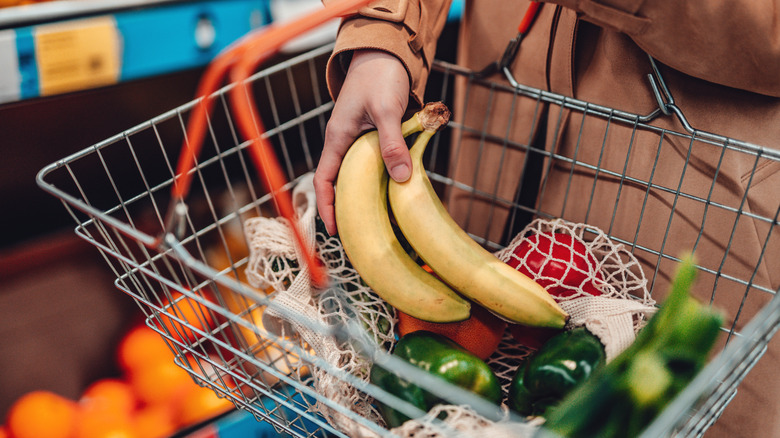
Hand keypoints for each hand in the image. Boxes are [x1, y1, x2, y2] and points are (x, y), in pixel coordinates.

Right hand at [313, 49, 410, 235]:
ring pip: (356, 174)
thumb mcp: (387, 111)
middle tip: (361, 232)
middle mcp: (343, 142)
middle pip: (338, 182)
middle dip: (346, 208)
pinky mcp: (371, 136)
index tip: (335, 229)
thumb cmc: (380, 76)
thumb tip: (400, 178)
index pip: (323, 180)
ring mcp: (357, 140)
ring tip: (378, 218)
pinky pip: (371, 163)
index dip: (326, 206)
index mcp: (338, 138)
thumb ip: (392, 144)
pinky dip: (380, 178)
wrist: (385, 53)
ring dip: (365, 194)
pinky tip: (394, 189)